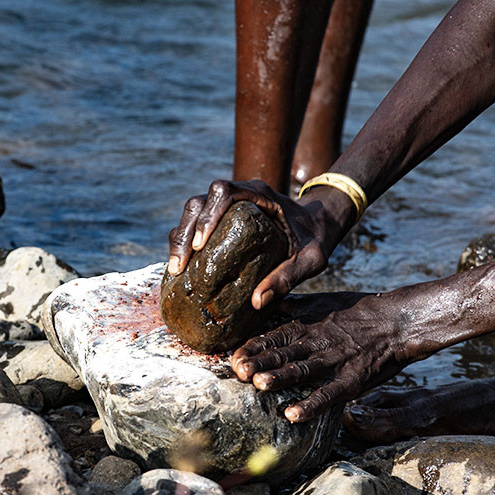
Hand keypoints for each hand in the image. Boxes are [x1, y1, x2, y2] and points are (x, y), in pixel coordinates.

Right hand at [166, 179, 335, 308]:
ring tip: (176, 269)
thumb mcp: (310, 259)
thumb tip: (256, 302)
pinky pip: (196, 222)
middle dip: (185, 232)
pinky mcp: (222, 217)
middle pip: (199, 202)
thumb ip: (289, 277)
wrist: (318, 222)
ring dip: (180, 236)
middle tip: (179, 265)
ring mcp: (228, 204)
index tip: (201, 245)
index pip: (224, 192)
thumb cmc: (316, 239)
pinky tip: (183, 266)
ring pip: (192, 210)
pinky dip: (185, 240)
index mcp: (260, 194)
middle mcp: (240, 194)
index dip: (208, 215)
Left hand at [231, 291, 422, 421]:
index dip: (252, 348)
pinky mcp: (353, 379)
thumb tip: (265, 303)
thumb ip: (293, 307)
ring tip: (258, 385)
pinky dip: (311, 404)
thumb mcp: (322, 301)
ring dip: (279, 378)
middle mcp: (316, 343)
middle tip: (237, 371)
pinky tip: (292, 415)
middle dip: (258, 363)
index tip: (232, 357)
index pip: (273, 337)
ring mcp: (334, 361)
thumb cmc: (359, 310)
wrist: (400, 320)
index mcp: (307, 326)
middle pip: (282, 353)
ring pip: (302, 370)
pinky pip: (329, 393)